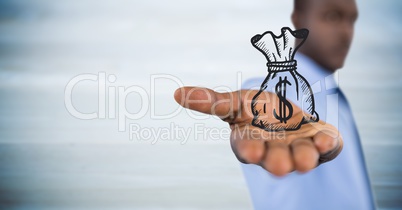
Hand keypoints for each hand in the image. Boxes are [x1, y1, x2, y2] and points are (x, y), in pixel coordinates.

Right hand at [174, 87, 342, 175]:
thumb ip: (211, 101)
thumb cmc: (256, 110)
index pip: (247, 150)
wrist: (287, 111)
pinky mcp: (319, 143)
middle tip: (280, 165)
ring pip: (301, 158)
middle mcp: (273, 151)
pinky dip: (328, 145)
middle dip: (278, 162)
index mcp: (250, 142)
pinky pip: (325, 148)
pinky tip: (327, 139)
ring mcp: (298, 149)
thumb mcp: (235, 102)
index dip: (250, 150)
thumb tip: (177, 94)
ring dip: (304, 158)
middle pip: (275, 159)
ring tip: (307, 158)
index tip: (253, 150)